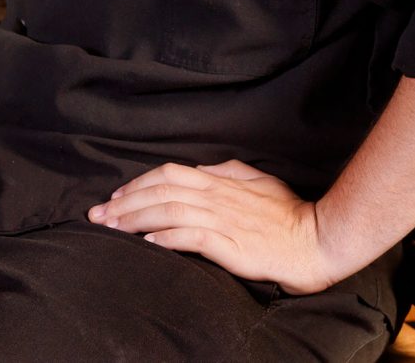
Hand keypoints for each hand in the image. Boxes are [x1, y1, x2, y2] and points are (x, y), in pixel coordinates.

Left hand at [87, 159, 334, 293]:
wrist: (315, 239)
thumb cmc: (288, 213)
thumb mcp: (257, 180)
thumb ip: (227, 173)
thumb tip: (202, 170)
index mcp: (220, 180)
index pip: (168, 174)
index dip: (138, 183)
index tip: (115, 196)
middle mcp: (216, 195)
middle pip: (160, 191)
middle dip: (124, 202)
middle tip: (98, 214)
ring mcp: (222, 218)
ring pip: (168, 211)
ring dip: (135, 219)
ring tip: (111, 228)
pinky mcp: (230, 244)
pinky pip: (190, 237)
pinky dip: (166, 238)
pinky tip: (147, 245)